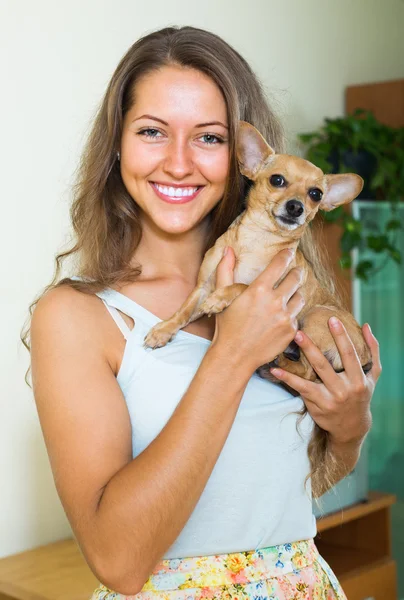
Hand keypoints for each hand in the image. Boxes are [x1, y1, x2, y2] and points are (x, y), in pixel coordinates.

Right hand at [211, 247, 304, 373]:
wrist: (235, 356)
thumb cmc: (227, 326)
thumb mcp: (223, 297)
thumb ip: (225, 271)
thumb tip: (228, 250)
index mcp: (259, 290)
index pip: (279, 264)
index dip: (286, 256)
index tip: (289, 253)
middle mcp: (275, 301)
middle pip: (295, 278)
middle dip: (296, 273)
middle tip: (295, 271)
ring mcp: (286, 317)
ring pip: (300, 297)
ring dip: (296, 293)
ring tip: (291, 293)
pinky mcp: (291, 331)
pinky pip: (297, 317)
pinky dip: (291, 314)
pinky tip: (283, 316)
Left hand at [269, 318, 381, 444]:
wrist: (352, 427)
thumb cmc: (361, 394)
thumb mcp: (372, 375)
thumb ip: (372, 350)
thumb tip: (366, 326)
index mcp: (359, 379)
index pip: (350, 354)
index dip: (341, 337)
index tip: (332, 320)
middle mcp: (344, 389)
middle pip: (325, 365)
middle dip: (311, 347)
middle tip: (298, 331)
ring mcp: (330, 399)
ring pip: (310, 378)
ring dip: (295, 364)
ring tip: (283, 348)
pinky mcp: (317, 405)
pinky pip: (300, 389)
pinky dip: (288, 379)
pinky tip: (275, 370)